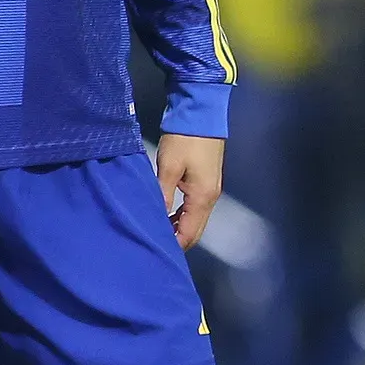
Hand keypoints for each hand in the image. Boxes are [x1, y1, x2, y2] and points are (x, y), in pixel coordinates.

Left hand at [157, 133, 223, 250]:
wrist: (201, 113)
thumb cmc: (184, 140)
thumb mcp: (168, 167)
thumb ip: (162, 194)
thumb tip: (157, 218)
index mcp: (203, 197)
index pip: (189, 233)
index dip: (174, 245)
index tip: (156, 251)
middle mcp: (210, 198)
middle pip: (195, 230)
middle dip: (177, 240)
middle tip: (154, 245)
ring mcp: (210, 189)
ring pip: (195, 219)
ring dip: (179, 227)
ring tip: (157, 232)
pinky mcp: (205, 181)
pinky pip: (194, 207)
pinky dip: (182, 215)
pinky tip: (168, 216)